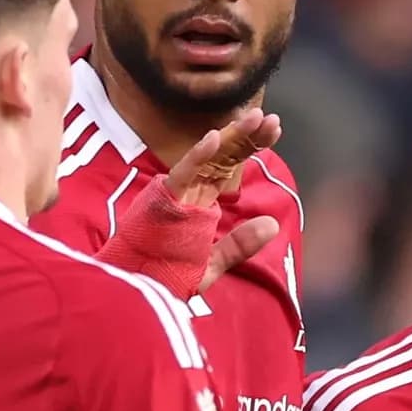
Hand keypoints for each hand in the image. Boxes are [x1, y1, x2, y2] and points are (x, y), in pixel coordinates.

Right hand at [170, 110, 282, 293]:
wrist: (136, 292)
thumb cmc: (164, 276)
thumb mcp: (211, 263)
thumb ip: (240, 244)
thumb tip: (272, 224)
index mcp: (200, 200)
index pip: (230, 165)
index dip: (251, 146)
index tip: (275, 129)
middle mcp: (190, 191)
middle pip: (223, 156)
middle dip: (248, 136)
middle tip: (271, 118)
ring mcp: (176, 193)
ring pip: (207, 158)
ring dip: (230, 138)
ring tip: (253, 118)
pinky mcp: (162, 200)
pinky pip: (182, 174)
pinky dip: (197, 156)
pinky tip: (215, 138)